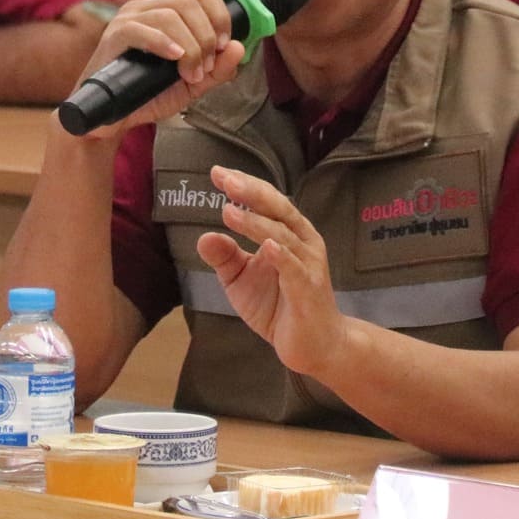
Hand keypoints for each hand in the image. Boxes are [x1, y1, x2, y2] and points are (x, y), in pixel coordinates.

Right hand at [64, 0, 244, 139]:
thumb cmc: (149, 95)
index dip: (219, 14)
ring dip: (190, 47)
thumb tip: (239, 47)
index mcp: (167, 12)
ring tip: (189, 74)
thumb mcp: (193, 84)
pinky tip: (174, 59)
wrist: (113, 118)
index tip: (224, 44)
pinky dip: (163, 43)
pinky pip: (141, 29)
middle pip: (189, 2)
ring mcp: (128, 19)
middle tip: (204, 68)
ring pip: (170, 15)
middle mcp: (147, 8)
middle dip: (205, 37)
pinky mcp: (114, 35)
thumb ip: (219, 69)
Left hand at [195, 166, 348, 377]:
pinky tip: (266, 245)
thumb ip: (225, 258)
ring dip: (257, 222)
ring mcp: (309, 265)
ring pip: (283, 236)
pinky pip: (295, 269)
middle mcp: (303, 242)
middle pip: (279, 209)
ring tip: (230, 210)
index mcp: (289, 233)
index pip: (267, 201)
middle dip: (251, 192)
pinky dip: (281, 256)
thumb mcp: (242, 280)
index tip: (217, 172)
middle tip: (225, 178)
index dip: (245, 185)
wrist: (315, 346)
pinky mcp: (308, 291)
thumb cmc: (280, 306)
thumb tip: (203, 236)